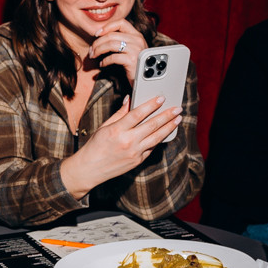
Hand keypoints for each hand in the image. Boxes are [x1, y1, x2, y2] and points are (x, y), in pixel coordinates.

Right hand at [59, 95, 180, 198]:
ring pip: (156, 137)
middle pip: (152, 125)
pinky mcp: (138, 161)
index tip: (161, 98)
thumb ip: (119, 113)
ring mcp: (134, 152)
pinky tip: (166, 133)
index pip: (138, 114)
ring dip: (169, 127)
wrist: (90, 169)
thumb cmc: (95, 146)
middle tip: (177, 109)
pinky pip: (152, 148)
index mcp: (117, 130)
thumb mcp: (104, 126)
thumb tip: (129, 100)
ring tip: (177, 120)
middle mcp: (127, 141)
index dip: (151, 105)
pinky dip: (159, 139)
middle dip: (167, 115)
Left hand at [86, 19, 146, 85]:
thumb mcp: (130, 49)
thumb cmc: (135, 65)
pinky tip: (102, 64)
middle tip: (91, 51)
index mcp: (137, 35)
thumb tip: (99, 37)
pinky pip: (113, 57)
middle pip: (111, 35)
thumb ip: (121, 41)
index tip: (97, 34)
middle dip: (97, 42)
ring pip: (110, 44)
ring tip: (93, 56)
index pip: (121, 22)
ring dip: (98, 50)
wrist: (146, 80)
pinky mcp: (132, 60)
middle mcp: (137, 40)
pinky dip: (104, 61)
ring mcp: (136, 49)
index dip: (107, 26)